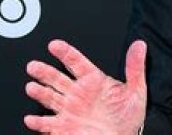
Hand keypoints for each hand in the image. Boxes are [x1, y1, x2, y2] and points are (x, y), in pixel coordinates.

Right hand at [25, 39, 147, 134]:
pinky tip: (32, 118)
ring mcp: (69, 110)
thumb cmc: (127, 117)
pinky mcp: (63, 127)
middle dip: (45, 72)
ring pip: (50, 98)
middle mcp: (78, 93)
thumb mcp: (135, 91)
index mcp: (93, 81)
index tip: (55, 45)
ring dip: (40, 93)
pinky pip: (47, 124)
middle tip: (34, 66)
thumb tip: (139, 46)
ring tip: (31, 87)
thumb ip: (135, 68)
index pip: (77, 62)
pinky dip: (38, 122)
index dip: (66, 52)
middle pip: (57, 78)